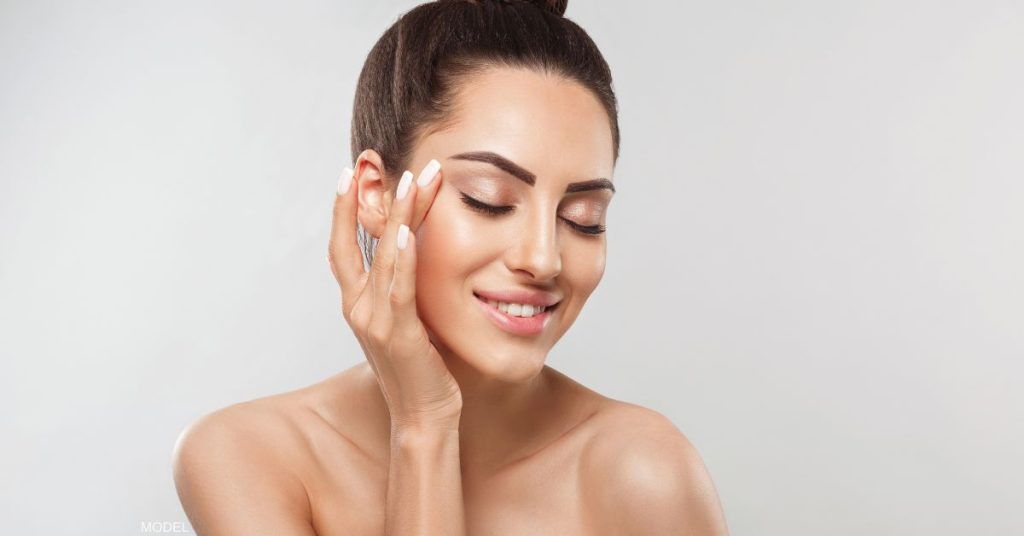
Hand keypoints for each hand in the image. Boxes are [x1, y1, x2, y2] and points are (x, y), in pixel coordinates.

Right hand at [328, 159, 461, 430]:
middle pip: (359, 241)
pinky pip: (398, 287)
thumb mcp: (407, 318)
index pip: (343, 247)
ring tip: (414, 179)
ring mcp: (374, 321)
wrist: (423, 415)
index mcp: (357, 303)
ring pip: (383, 256)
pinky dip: (402, 257)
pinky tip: (407, 230)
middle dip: (367, 198)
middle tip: (380, 160)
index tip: (349, 172)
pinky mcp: (398, 334)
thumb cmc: (421, 367)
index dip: (341, 209)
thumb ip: (403, 287)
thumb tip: (417, 250)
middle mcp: (358, 308)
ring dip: (399, 214)